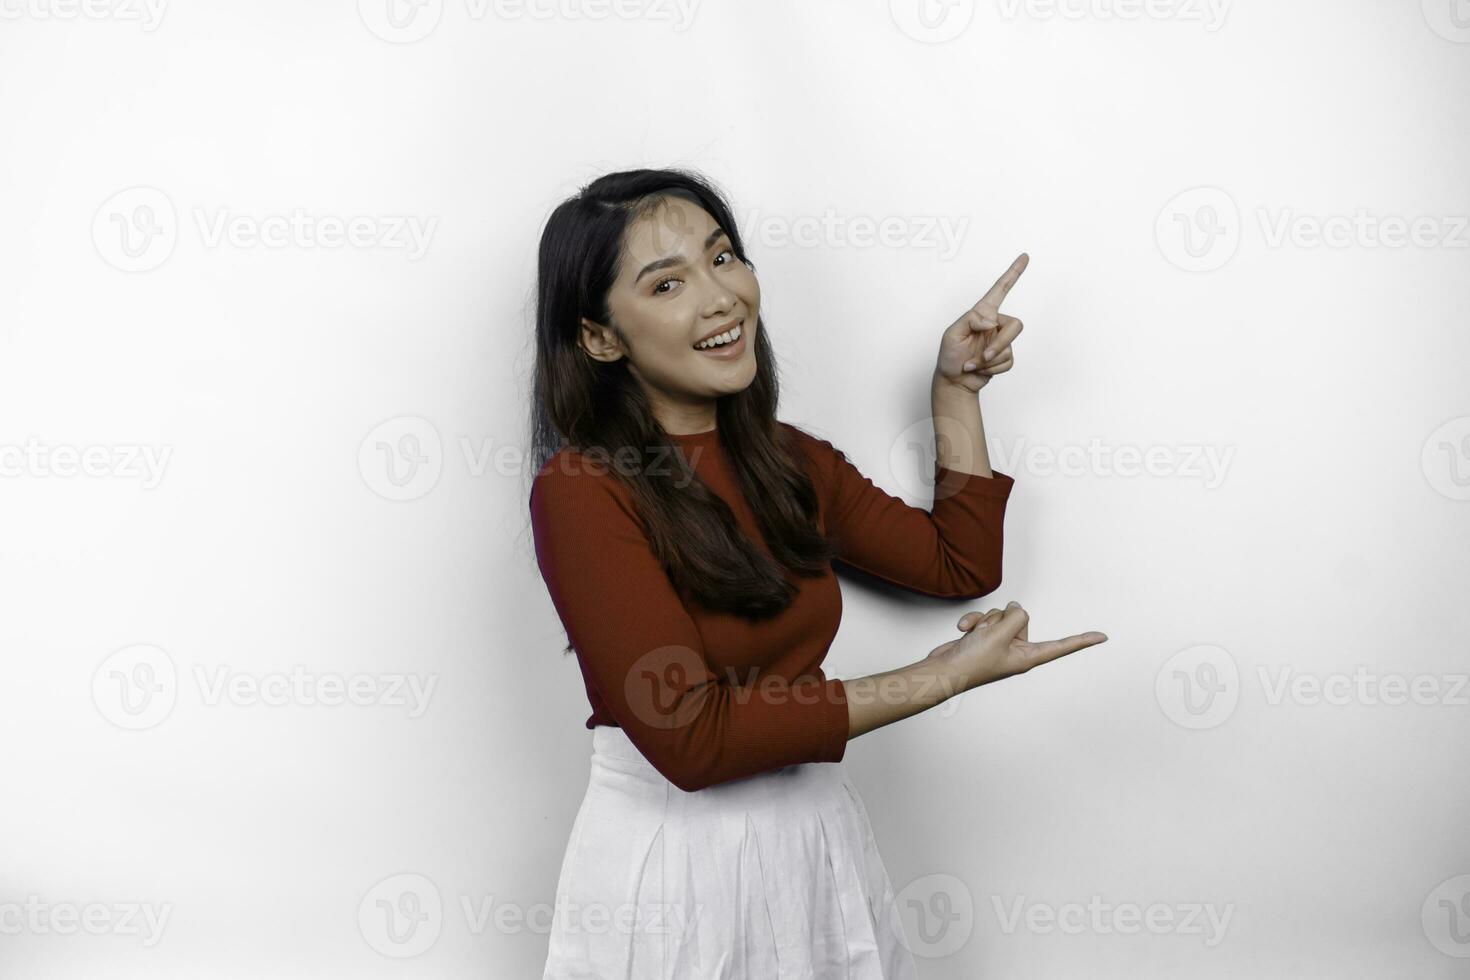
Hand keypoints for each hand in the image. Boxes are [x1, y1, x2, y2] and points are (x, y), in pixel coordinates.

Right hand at [926, 600, 1106, 692]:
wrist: (943, 670)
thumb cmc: (971, 662)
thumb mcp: (1000, 634)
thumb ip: (1016, 616)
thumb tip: (1017, 609)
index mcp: (1027, 657)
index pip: (1061, 647)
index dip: (1081, 641)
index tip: (1103, 637)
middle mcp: (1017, 650)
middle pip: (1021, 619)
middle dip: (1002, 620)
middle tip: (988, 636)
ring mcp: (1000, 644)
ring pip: (1001, 616)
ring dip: (985, 621)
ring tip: (975, 636)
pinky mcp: (985, 638)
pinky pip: (985, 619)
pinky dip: (974, 622)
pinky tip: (964, 631)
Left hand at [933, 252, 1027, 392]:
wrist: (954, 380)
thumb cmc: (949, 355)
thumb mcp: (952, 333)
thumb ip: (970, 320)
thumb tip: (991, 321)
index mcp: (982, 313)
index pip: (1000, 289)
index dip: (1013, 273)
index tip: (1024, 257)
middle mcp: (995, 324)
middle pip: (1016, 325)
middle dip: (1000, 344)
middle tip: (984, 356)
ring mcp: (1000, 340)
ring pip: (1010, 347)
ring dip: (990, 359)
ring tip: (973, 363)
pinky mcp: (1004, 357)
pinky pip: (1008, 361)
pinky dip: (992, 369)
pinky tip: (978, 369)